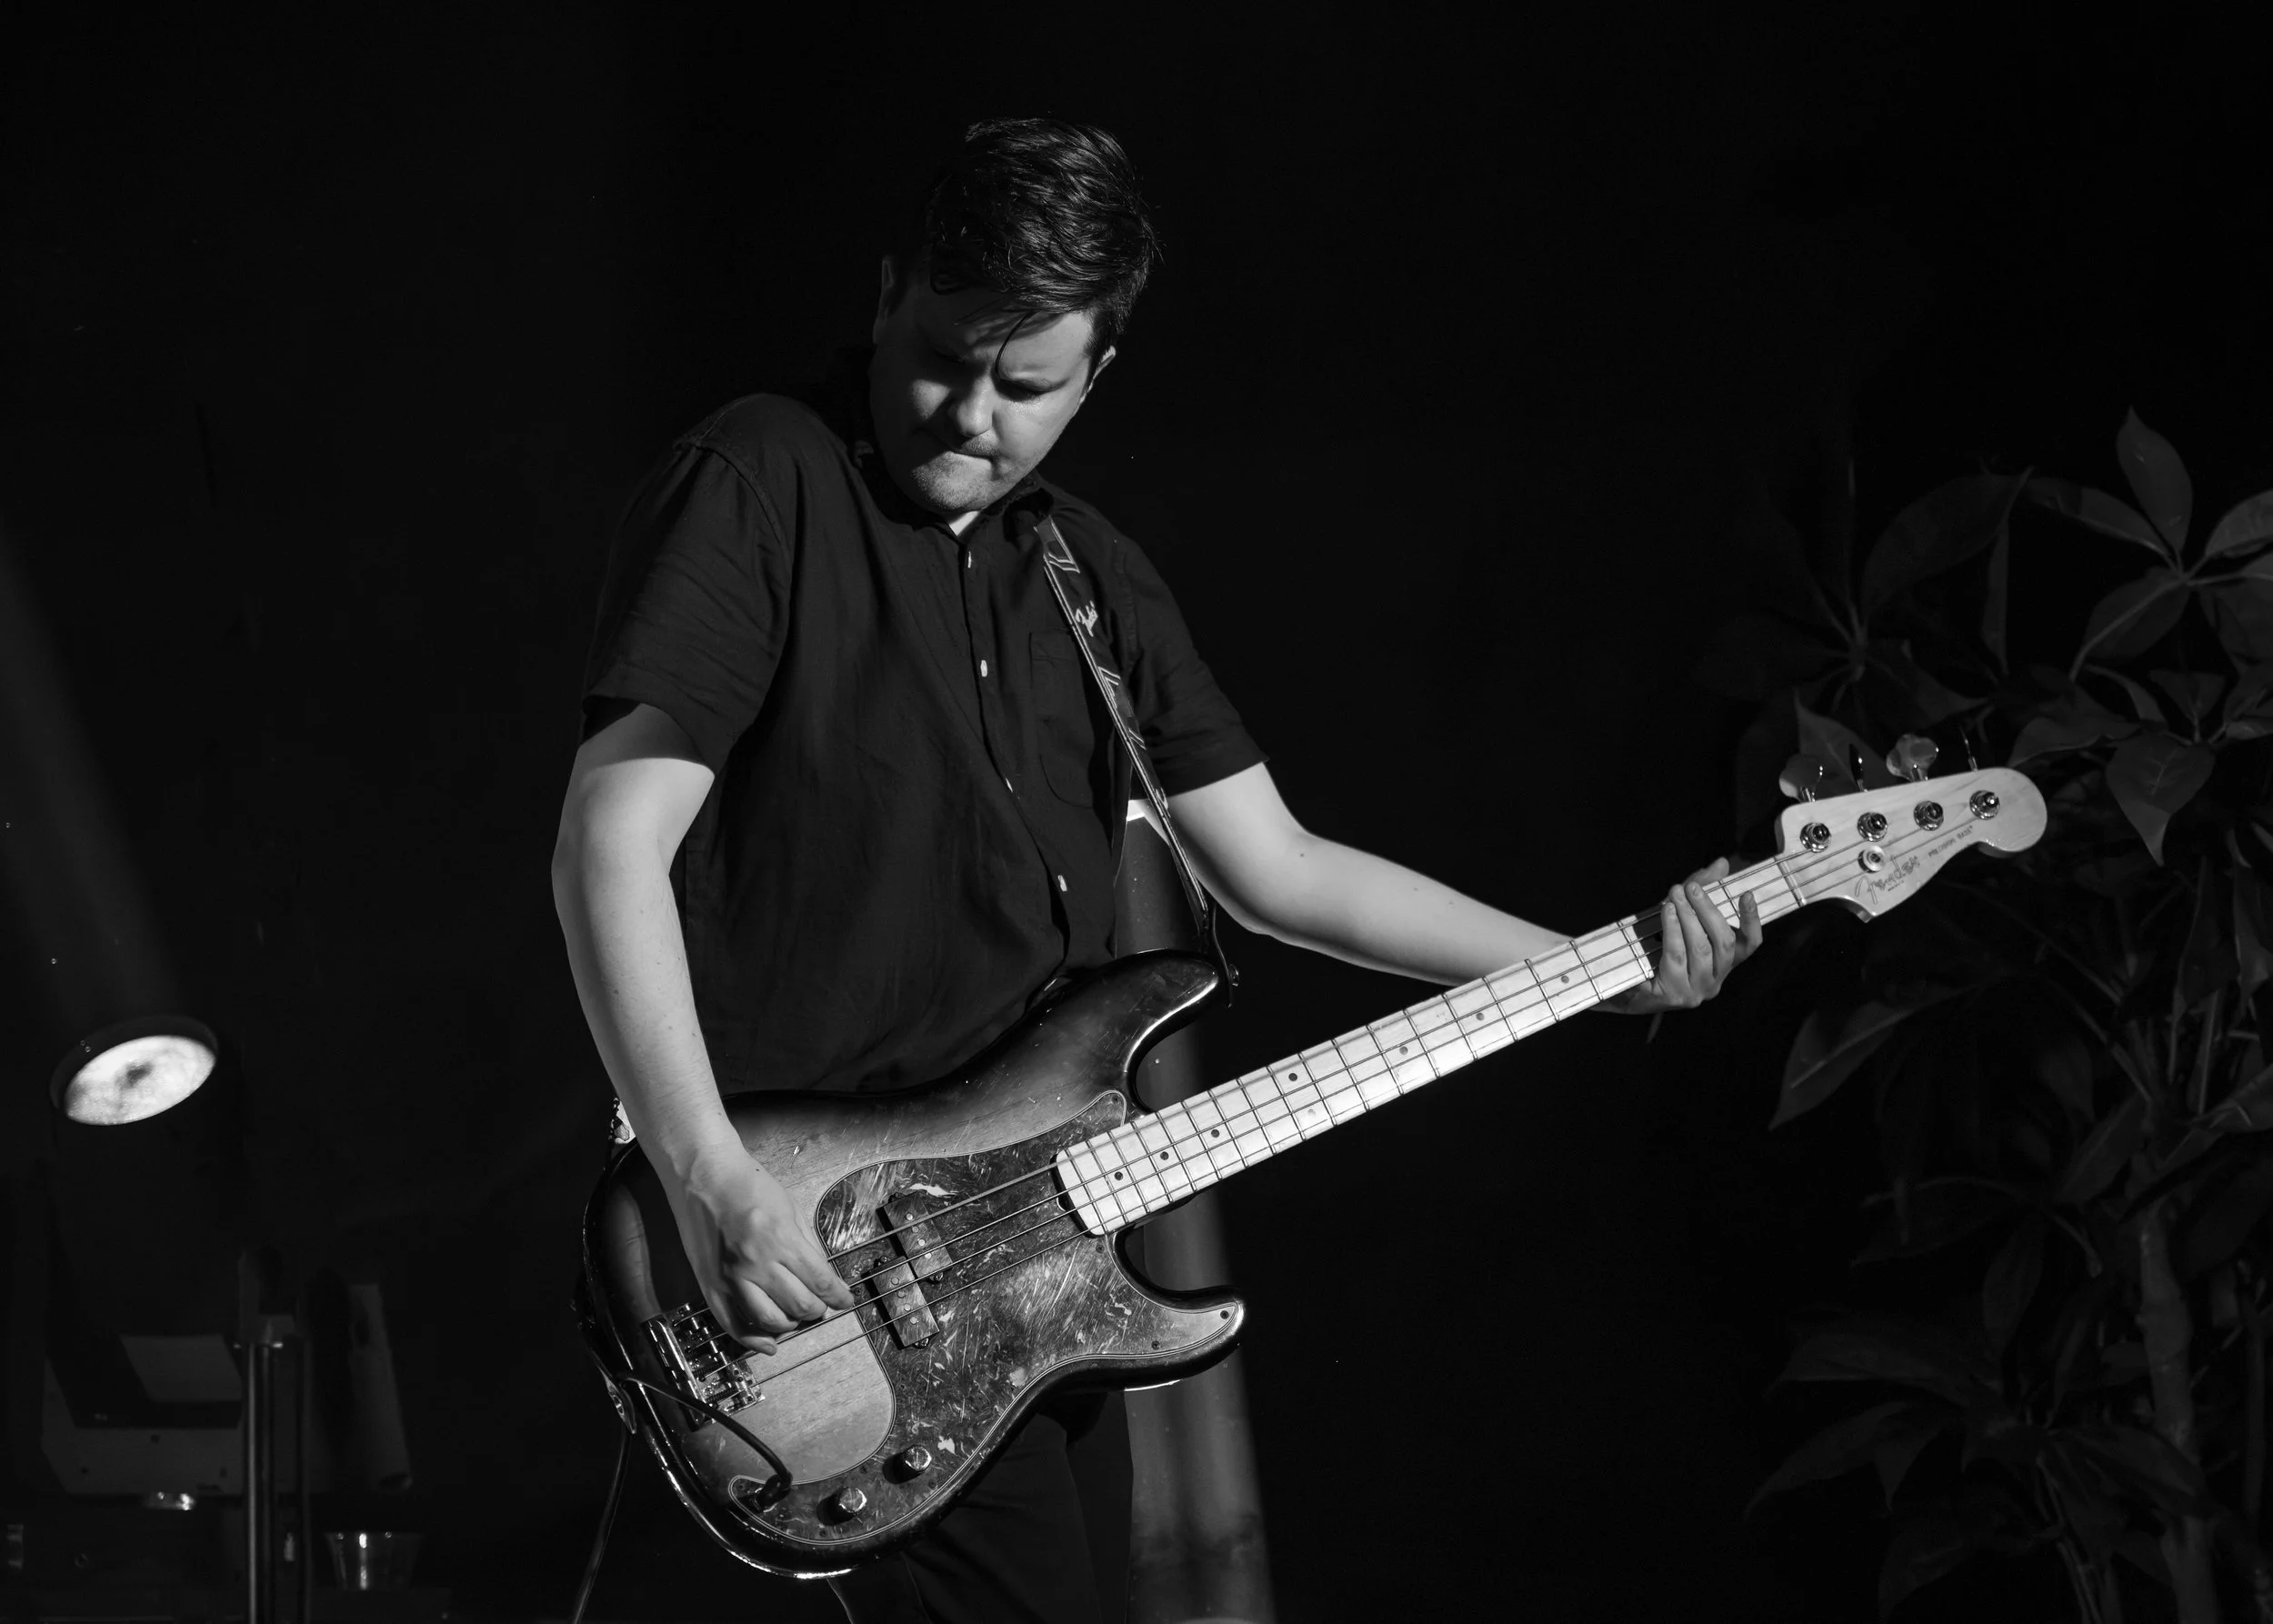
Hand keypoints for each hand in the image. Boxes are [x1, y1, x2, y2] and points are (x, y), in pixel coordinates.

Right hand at [663, 1146, 854, 1352]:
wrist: (705, 1175)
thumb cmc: (749, 1185)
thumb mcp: (791, 1209)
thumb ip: (807, 1246)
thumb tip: (822, 1277)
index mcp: (781, 1239)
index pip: (820, 1282)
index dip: (839, 1297)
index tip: (845, 1301)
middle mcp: (756, 1262)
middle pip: (799, 1305)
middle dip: (817, 1310)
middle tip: (820, 1306)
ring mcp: (731, 1276)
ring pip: (769, 1321)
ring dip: (790, 1324)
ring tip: (796, 1316)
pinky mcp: (711, 1285)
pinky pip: (733, 1324)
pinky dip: (754, 1340)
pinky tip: (769, 1343)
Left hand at [1604, 856, 1761, 1013]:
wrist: (1628, 987)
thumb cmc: (1660, 949)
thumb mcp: (1681, 917)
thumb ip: (1701, 891)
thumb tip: (1721, 863)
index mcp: (1723, 964)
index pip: (1750, 944)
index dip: (1751, 920)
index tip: (1747, 894)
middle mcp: (1715, 980)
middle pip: (1723, 942)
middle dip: (1707, 910)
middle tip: (1692, 887)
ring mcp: (1696, 990)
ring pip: (1700, 948)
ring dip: (1688, 917)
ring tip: (1676, 895)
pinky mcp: (1674, 993)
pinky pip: (1676, 956)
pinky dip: (1672, 930)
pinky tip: (1667, 912)